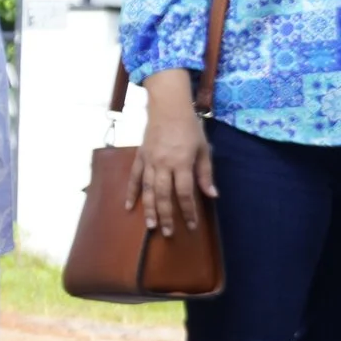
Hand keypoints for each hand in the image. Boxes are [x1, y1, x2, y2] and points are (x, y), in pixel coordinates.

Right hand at [124, 70, 217, 236]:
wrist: (167, 107)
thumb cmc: (190, 128)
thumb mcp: (204, 149)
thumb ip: (206, 173)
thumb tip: (212, 195)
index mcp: (182, 163)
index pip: (185, 193)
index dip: (189, 211)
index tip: (192, 226)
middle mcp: (164, 164)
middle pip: (164, 195)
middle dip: (166, 216)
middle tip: (168, 233)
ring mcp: (149, 161)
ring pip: (148, 190)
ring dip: (149, 209)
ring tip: (150, 227)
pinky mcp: (140, 157)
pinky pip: (135, 178)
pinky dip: (131, 192)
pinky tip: (129, 206)